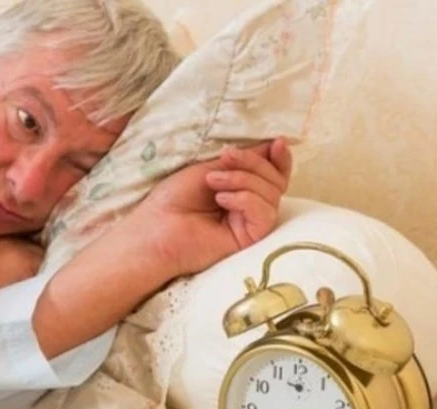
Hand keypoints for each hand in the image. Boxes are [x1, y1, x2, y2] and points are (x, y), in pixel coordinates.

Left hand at [126, 137, 291, 276]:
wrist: (156, 226)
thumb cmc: (174, 197)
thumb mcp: (210, 168)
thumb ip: (243, 161)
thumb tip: (273, 145)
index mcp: (241, 188)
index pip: (273, 173)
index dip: (280, 158)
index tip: (276, 142)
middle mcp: (250, 206)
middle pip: (275, 181)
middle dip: (253, 163)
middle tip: (224, 159)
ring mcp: (250, 223)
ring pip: (272, 195)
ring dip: (243, 180)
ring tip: (213, 182)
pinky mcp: (249, 239)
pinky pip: (265, 214)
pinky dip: (245, 200)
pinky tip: (221, 200)